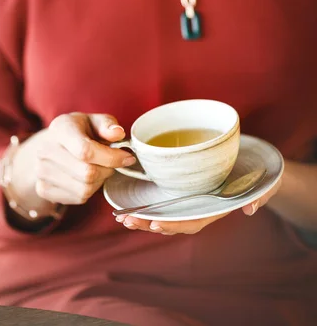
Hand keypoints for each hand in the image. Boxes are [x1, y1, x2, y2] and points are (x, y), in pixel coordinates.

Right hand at [12, 113, 135, 213]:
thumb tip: (118, 133)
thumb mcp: (95, 121)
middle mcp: (45, 149)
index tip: (127, 157)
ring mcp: (41, 171)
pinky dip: (90, 191)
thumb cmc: (80, 131)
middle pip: (87, 173)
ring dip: (100, 181)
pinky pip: (78, 198)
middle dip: (108, 170)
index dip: (111, 158)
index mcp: (60, 128)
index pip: (85, 150)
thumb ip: (108, 125)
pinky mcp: (43, 189)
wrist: (53, 144)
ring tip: (100, 168)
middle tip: (112, 163)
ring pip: (84, 189)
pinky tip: (88, 178)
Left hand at [116, 177, 282, 234]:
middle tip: (126, 220)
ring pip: (166, 211)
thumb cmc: (262, 175)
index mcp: (216, 207)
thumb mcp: (266, 183)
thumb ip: (262, 194)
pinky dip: (149, 201)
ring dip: (144, 216)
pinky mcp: (187, 186)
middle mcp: (202, 205)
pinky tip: (131, 199)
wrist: (260, 165)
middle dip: (150, 223)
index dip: (175, 224)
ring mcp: (193, 198)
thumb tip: (251, 208)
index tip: (156, 224)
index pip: (194, 221)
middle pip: (173, 220)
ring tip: (122, 216)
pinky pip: (166, 197)